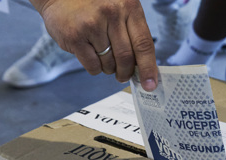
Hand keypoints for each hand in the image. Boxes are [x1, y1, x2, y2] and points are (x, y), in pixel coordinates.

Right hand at [32, 0, 157, 90]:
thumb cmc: (94, 6)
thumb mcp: (120, 10)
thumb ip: (133, 34)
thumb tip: (144, 67)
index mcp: (128, 6)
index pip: (144, 44)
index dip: (148, 68)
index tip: (150, 85)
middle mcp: (112, 13)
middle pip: (127, 57)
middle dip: (126, 73)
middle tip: (123, 76)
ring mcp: (92, 24)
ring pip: (109, 64)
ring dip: (108, 68)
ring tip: (102, 55)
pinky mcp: (75, 36)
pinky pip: (93, 66)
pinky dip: (95, 68)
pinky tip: (90, 54)